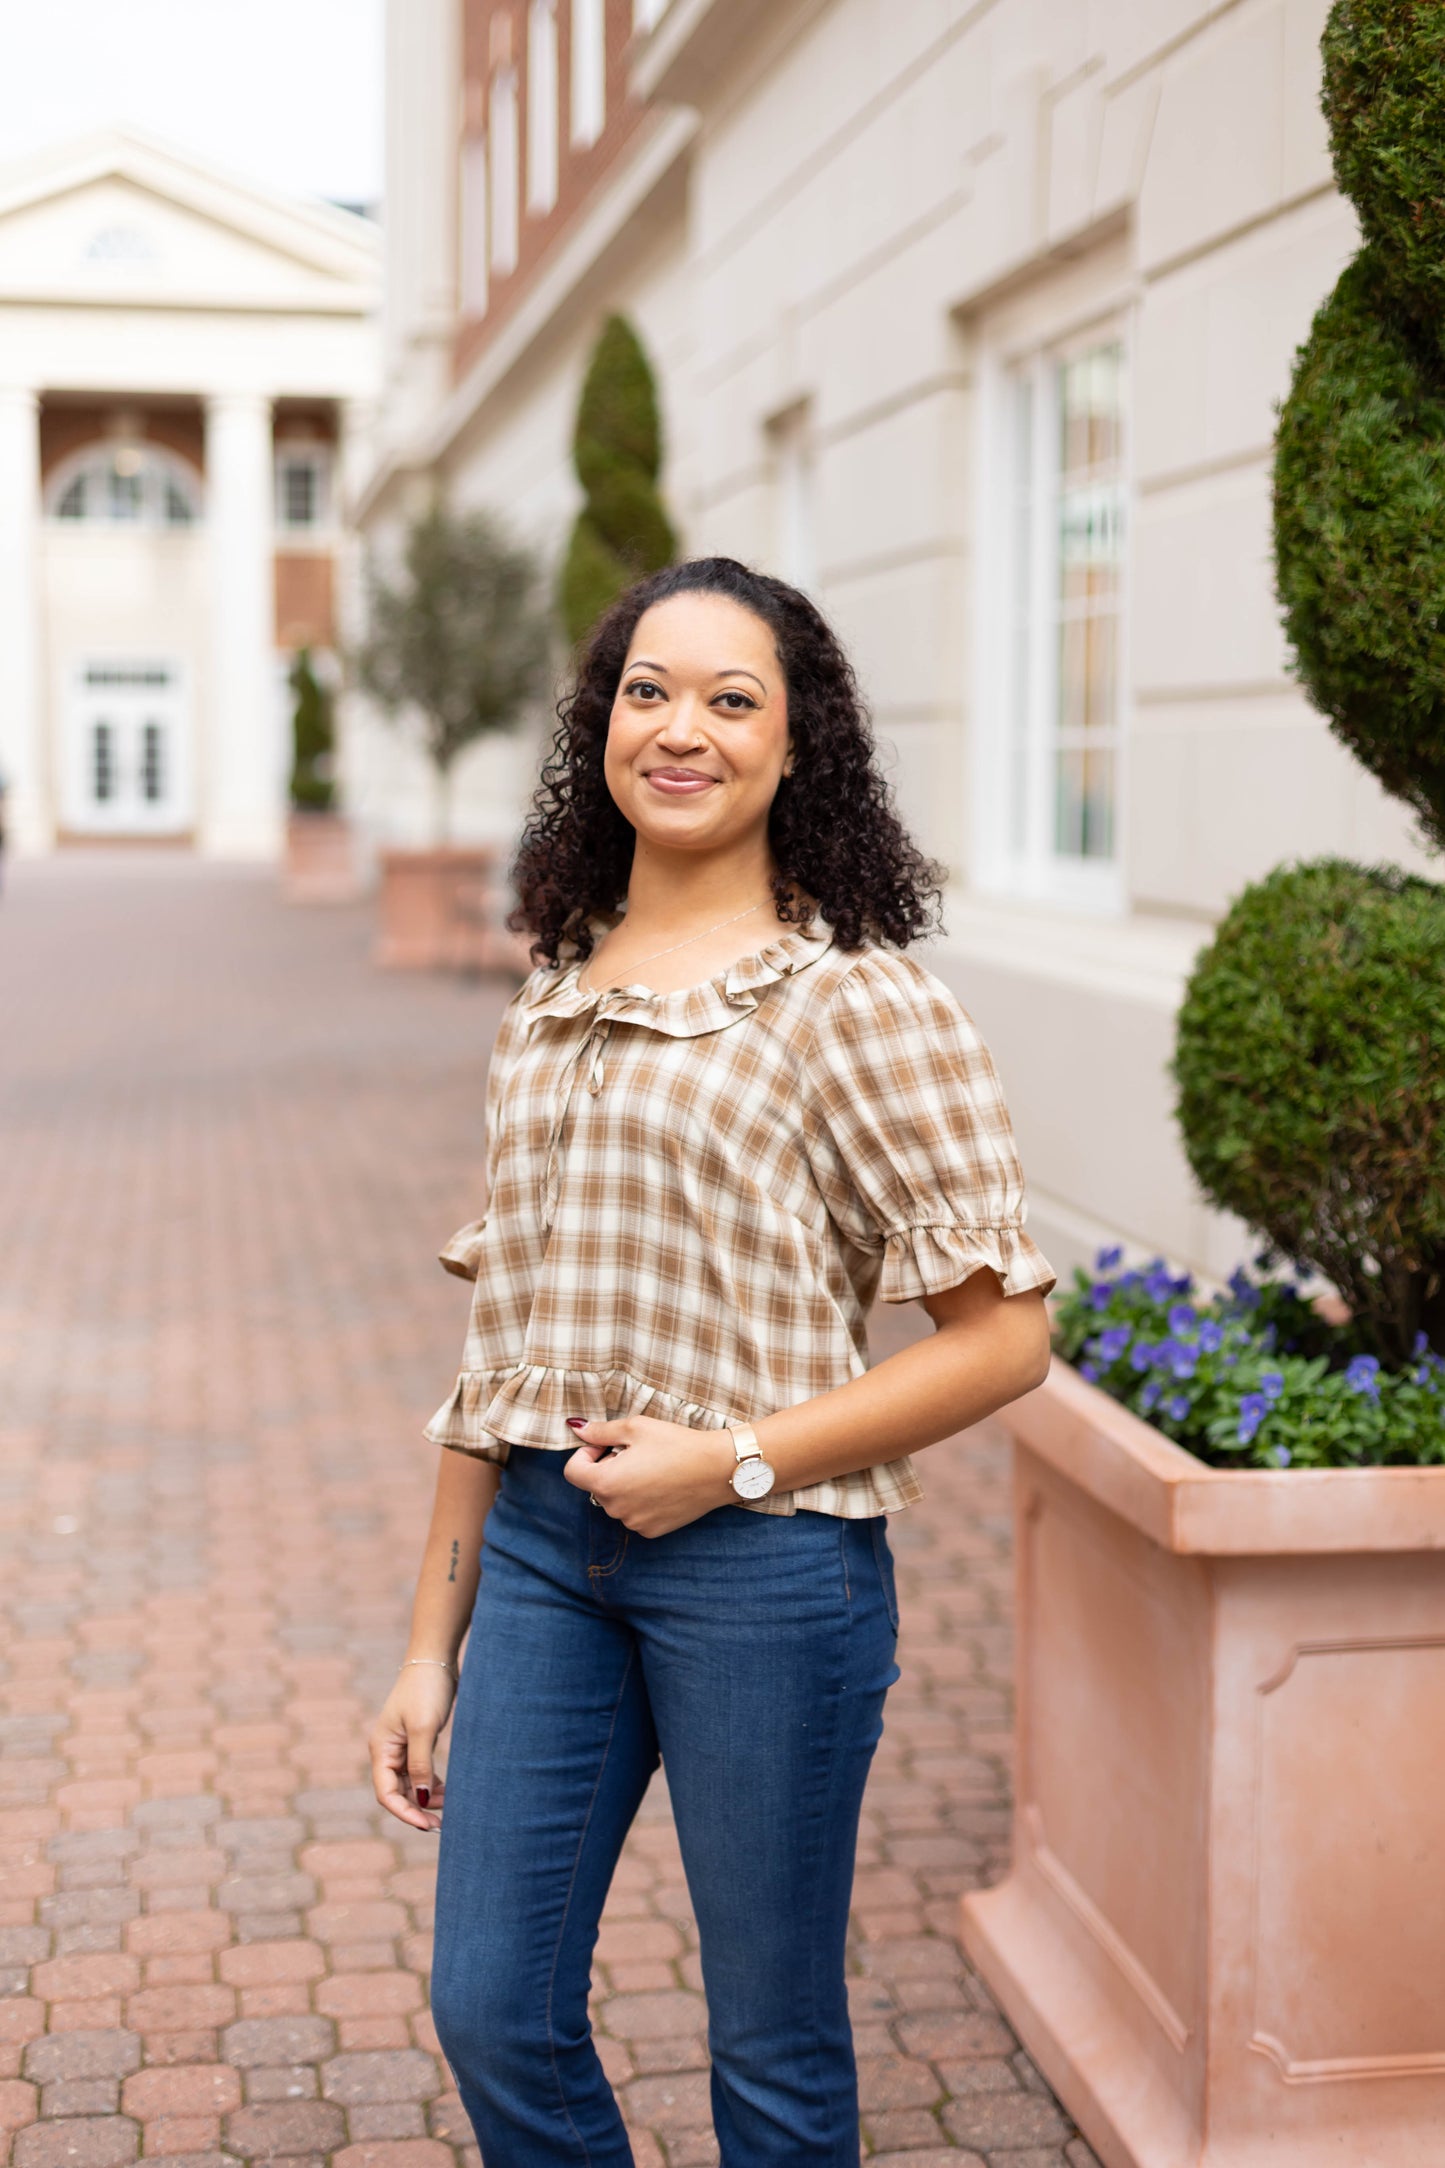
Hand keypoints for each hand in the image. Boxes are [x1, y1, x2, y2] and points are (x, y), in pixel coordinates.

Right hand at [368, 1665, 455, 1831]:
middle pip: (397, 1793)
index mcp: (381, 1749)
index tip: (427, 1824)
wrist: (435, 1660)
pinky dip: (432, 1785)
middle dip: (417, 1809)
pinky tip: (447, 1792)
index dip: (405, 1813)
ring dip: (427, 1799)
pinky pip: (420, 1773)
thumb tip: (422, 1799)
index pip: (386, 1793)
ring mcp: (401, 1748)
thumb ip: (421, 1764)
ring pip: (410, 1785)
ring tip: (450, 1807)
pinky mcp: (416, 1742)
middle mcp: (387, 1751)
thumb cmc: (426, 1690)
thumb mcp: (424, 1728)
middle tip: (441, 1825)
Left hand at [563, 1417, 736, 1536]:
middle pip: (596, 1486)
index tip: (607, 1446)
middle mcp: (616, 1509)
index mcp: (606, 1482)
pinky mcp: (652, 1531)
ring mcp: (634, 1523)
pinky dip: (641, 1501)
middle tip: (638, 1453)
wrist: (717, 1469)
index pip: (573, 1471)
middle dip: (609, 1468)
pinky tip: (664, 1486)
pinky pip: (635, 1514)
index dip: (585, 1454)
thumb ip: (600, 1430)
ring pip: (617, 1501)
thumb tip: (576, 1427)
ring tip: (654, 1469)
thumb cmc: (676, 1444)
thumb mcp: (635, 1427)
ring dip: (626, 1485)